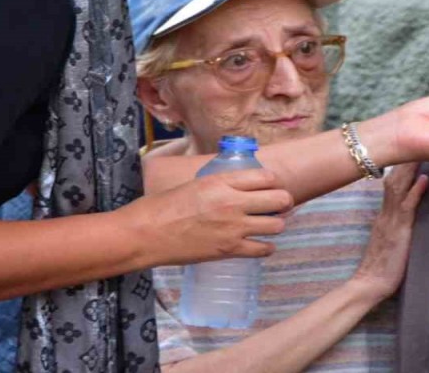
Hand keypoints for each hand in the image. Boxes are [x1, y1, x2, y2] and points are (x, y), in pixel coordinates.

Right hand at [127, 168, 293, 267]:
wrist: (146, 233)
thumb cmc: (164, 206)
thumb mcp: (196, 183)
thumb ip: (220, 184)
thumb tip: (237, 185)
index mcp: (223, 181)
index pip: (267, 177)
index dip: (273, 183)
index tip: (271, 187)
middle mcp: (233, 202)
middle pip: (280, 199)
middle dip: (283, 202)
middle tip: (277, 206)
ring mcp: (233, 227)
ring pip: (277, 225)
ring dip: (275, 225)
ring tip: (267, 225)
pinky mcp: (229, 250)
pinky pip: (263, 249)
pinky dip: (266, 247)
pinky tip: (260, 244)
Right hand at [350, 163, 428, 299]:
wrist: (369, 284)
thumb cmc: (381, 267)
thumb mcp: (389, 240)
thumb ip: (396, 226)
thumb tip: (407, 215)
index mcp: (383, 215)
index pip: (391, 185)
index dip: (400, 168)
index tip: (409, 153)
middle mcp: (385, 213)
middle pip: (393, 180)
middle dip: (404, 161)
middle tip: (415, 138)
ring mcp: (390, 220)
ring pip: (398, 187)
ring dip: (409, 168)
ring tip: (421, 150)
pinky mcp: (398, 230)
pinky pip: (407, 207)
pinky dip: (416, 191)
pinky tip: (425, 179)